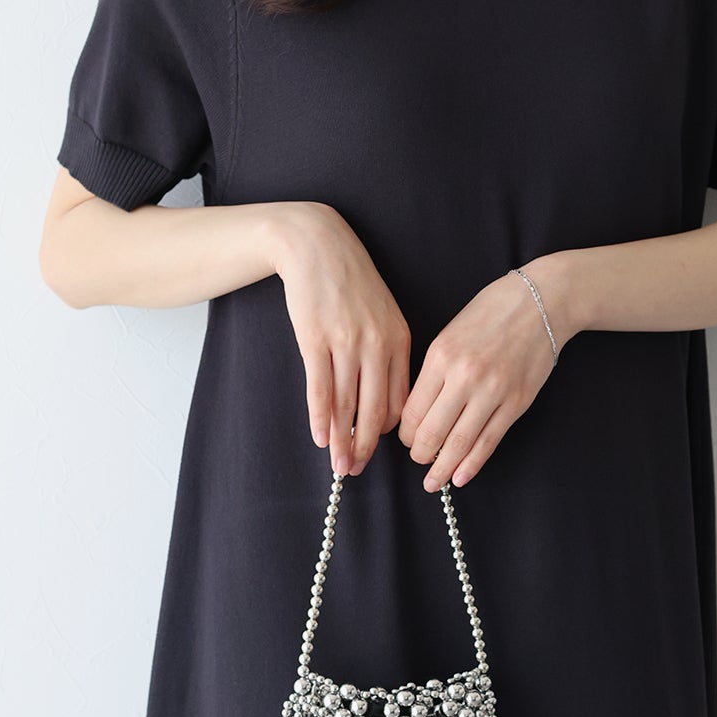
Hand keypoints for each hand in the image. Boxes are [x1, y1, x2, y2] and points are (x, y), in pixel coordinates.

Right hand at [276, 204, 410, 477]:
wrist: (317, 245)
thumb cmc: (350, 282)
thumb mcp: (382, 313)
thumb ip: (387, 353)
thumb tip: (385, 400)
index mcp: (398, 339)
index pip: (401, 398)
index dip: (390, 431)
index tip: (380, 449)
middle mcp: (377, 344)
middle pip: (376, 409)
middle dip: (367, 446)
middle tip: (359, 470)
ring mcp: (346, 342)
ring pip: (347, 404)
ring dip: (343, 440)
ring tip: (339, 465)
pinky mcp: (315, 339)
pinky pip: (320, 388)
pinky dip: (321, 417)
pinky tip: (321, 437)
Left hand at [398, 268, 559, 491]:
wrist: (541, 302)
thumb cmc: (492, 313)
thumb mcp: (450, 334)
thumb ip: (433, 371)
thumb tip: (419, 412)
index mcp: (440, 357)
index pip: (412, 411)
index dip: (405, 434)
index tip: (406, 440)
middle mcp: (464, 376)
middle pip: (431, 432)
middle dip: (420, 454)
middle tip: (419, 460)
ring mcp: (492, 391)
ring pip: (459, 443)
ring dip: (443, 468)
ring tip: (434, 482)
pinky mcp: (517, 402)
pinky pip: (489, 441)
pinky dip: (473, 464)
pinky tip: (461, 476)